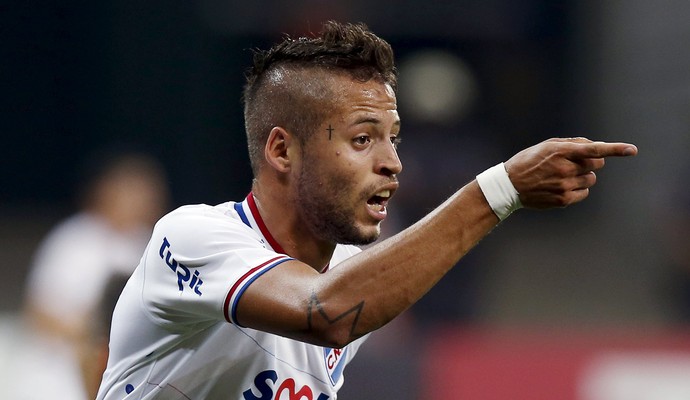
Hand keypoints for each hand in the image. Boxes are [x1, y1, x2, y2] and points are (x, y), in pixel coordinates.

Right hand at [504, 137, 637, 208]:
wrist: (510, 186)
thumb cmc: (529, 161)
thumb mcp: (546, 146)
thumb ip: (572, 144)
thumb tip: (594, 147)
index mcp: (561, 151)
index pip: (594, 150)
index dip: (615, 149)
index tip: (632, 150)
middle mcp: (565, 169)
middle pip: (597, 164)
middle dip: (591, 163)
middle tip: (573, 164)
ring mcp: (565, 185)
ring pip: (591, 179)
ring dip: (583, 177)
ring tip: (562, 177)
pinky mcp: (564, 199)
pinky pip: (584, 193)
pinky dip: (578, 189)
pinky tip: (561, 187)